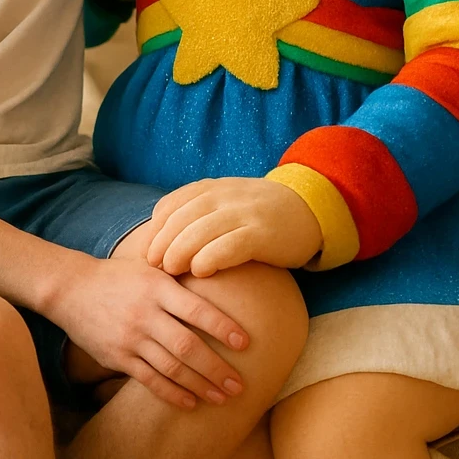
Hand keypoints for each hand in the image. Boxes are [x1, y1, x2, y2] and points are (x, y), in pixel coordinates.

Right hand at [53, 255, 249, 411]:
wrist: (70, 289)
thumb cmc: (118, 277)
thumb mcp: (150, 269)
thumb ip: (179, 280)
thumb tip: (219, 280)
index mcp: (158, 288)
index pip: (197, 310)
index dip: (223, 328)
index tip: (245, 343)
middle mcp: (145, 313)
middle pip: (187, 346)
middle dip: (216, 368)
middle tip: (240, 385)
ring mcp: (130, 337)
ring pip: (171, 367)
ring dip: (199, 385)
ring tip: (222, 398)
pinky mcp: (117, 357)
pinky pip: (149, 379)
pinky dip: (171, 393)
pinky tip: (191, 403)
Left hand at [145, 177, 322, 277]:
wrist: (310, 208)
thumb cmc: (261, 214)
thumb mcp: (228, 203)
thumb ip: (199, 211)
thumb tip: (163, 237)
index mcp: (212, 188)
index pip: (172, 204)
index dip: (156, 228)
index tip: (147, 251)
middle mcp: (225, 196)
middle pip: (182, 218)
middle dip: (163, 242)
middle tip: (153, 265)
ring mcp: (244, 213)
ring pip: (201, 231)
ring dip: (180, 251)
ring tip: (170, 271)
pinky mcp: (263, 233)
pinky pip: (230, 245)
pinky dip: (211, 257)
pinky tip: (200, 271)